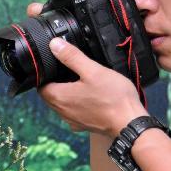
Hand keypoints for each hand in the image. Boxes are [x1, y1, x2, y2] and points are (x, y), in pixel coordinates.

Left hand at [30, 29, 145, 138]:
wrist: (130, 123)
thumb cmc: (113, 97)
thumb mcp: (93, 70)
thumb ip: (72, 57)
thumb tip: (54, 45)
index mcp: (59, 97)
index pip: (40, 85)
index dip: (45, 75)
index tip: (54, 66)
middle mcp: (62, 111)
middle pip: (49, 95)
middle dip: (55, 83)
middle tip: (67, 71)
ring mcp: (72, 121)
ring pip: (61, 104)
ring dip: (66, 94)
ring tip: (79, 82)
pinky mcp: (83, 125)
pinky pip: (73, 113)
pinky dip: (77, 104)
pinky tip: (89, 97)